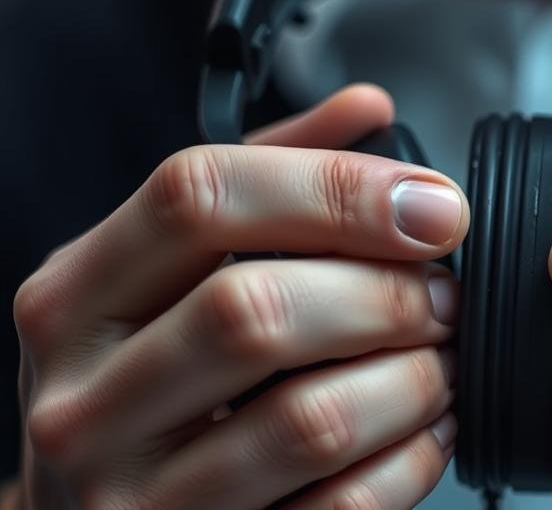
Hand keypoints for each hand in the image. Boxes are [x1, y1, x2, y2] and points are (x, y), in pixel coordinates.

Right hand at [13, 84, 468, 509]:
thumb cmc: (147, 381)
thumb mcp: (173, 269)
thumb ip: (270, 175)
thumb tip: (364, 108)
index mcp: (79, 293)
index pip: (200, 196)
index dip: (337, 189)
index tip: (432, 206)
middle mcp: (85, 394)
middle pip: (259, 310)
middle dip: (387, 295)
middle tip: (446, 295)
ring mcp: (135, 493)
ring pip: (311, 419)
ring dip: (413, 379)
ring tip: (443, 358)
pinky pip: (340, 508)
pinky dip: (410, 462)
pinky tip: (428, 430)